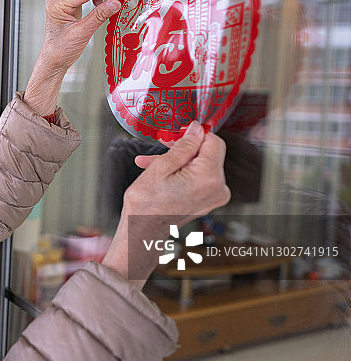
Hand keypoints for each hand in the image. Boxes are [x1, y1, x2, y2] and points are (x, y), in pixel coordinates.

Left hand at [24, 0, 129, 116]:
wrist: (54, 62)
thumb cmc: (61, 51)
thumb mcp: (82, 33)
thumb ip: (99, 16)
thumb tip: (115, 2)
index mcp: (58, 5)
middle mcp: (59, 1)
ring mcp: (64, 3)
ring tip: (113, 1)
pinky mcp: (69, 7)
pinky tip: (103, 4)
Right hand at [102, 121, 230, 287]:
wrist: (142, 231)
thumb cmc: (147, 204)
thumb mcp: (162, 166)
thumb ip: (184, 145)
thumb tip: (197, 129)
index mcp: (209, 177)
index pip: (215, 141)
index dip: (196, 135)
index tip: (179, 135)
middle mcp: (218, 188)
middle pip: (207, 154)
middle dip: (182, 150)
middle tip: (160, 150)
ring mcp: (214, 197)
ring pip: (200, 165)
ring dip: (178, 162)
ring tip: (153, 164)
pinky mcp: (208, 201)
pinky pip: (199, 178)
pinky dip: (182, 173)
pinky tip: (161, 174)